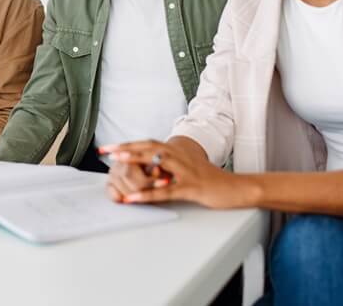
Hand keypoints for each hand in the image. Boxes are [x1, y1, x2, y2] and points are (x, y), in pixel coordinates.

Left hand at [101, 139, 256, 209]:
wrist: (236, 188)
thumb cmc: (210, 180)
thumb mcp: (187, 169)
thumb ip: (169, 166)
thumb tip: (149, 167)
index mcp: (178, 153)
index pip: (148, 144)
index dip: (128, 144)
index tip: (109, 147)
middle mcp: (180, 157)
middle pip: (149, 148)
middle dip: (125, 148)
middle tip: (105, 151)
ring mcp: (186, 172)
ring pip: (157, 163)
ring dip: (136, 162)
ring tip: (116, 163)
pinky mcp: (192, 188)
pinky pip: (167, 191)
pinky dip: (149, 194)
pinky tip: (135, 198)